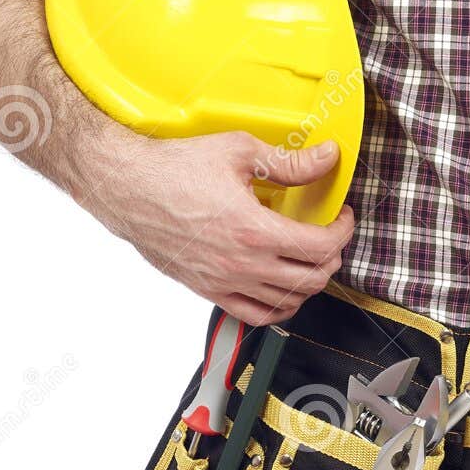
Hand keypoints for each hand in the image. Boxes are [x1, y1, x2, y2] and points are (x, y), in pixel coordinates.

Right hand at [76, 130, 354, 324]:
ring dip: (308, 282)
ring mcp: (224, 283)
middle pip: (312, 279)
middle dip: (331, 257)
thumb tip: (328, 157)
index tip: (341, 217)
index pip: (321, 246)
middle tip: (329, 236)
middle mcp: (242, 264)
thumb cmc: (175, 168)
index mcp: (254, 230)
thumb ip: (290, 162)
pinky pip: (256, 316)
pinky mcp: (208, 291)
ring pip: (287, 302)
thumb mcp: (239, 152)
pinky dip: (279, 307)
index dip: (343, 232)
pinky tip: (282, 287)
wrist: (126, 188)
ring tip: (309, 260)